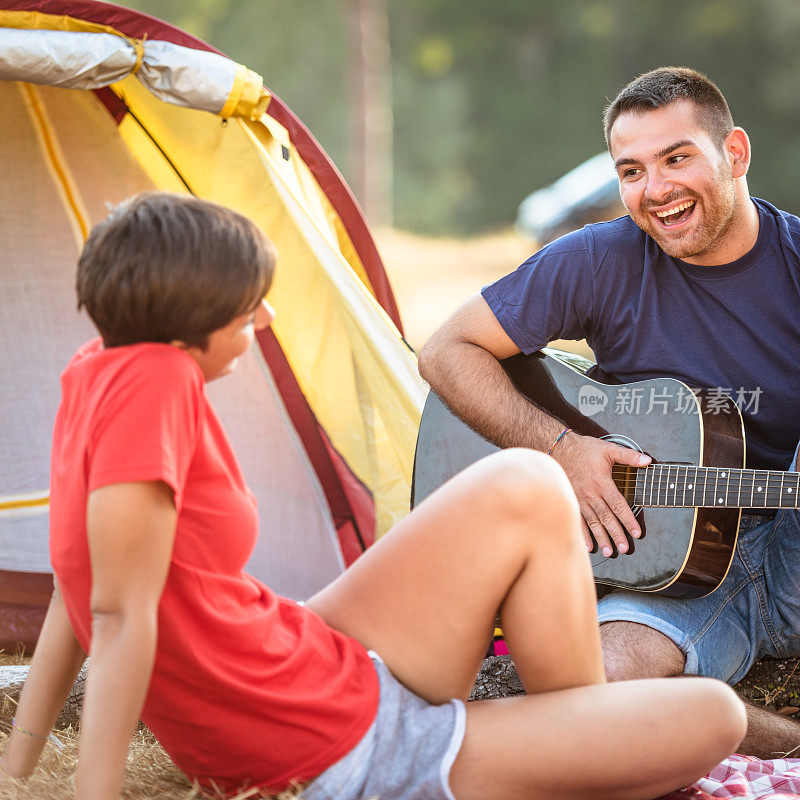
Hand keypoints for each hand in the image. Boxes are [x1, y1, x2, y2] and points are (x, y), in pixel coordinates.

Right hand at [550, 432, 650, 556]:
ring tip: (609, 552)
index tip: (636, 533)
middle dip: (616, 534)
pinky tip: (588, 546)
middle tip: (624, 549)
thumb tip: (648, 460)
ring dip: (601, 537)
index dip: (628, 519)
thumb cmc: (584, 449)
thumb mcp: (608, 449)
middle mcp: (591, 494)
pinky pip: (577, 520)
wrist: (558, 448)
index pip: (618, 505)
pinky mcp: (571, 500)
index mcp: (602, 483)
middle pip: (606, 517)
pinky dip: (583, 534)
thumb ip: (629, 456)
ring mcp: (579, 499)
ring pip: (593, 522)